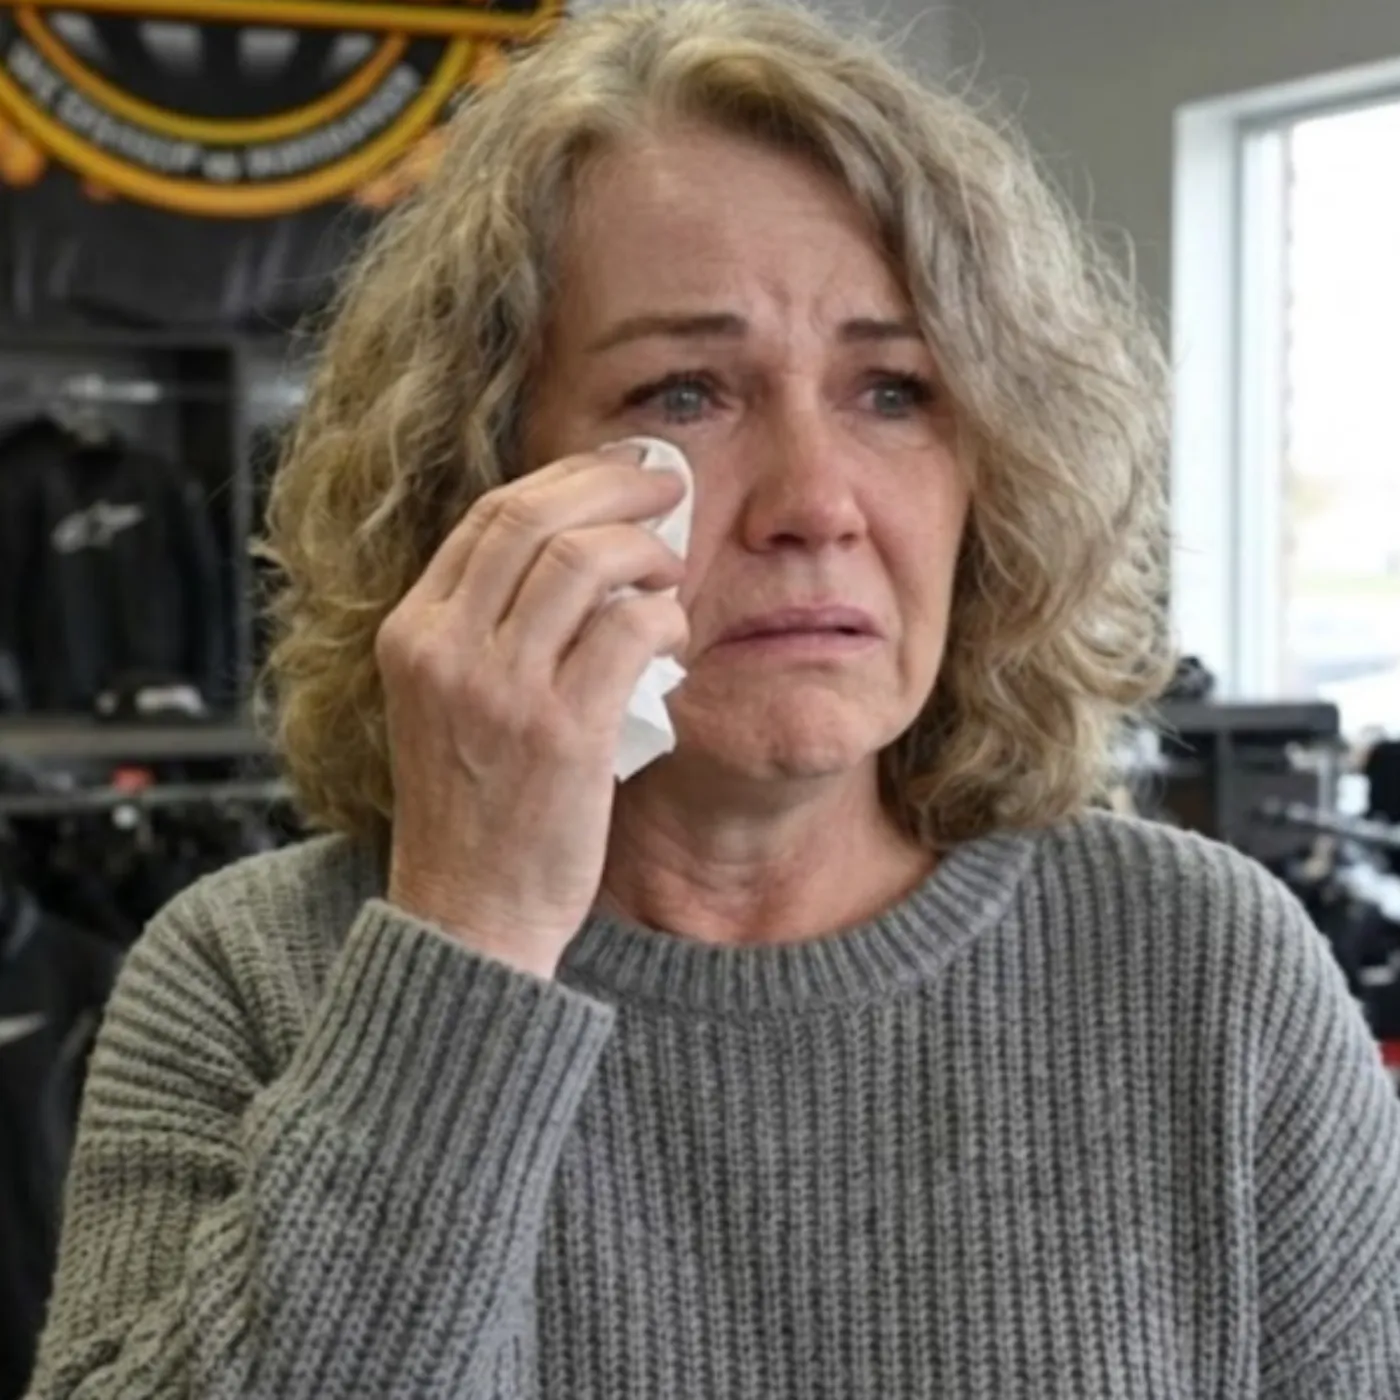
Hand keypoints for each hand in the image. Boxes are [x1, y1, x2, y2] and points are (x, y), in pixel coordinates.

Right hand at [376, 447, 688, 977]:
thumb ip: (489, 628)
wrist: (469, 913)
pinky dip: (664, 617)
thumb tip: (577, 551)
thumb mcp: (446, 702)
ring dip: (646, 551)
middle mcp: (446, 650)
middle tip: (666, 487)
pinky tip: (673, 633)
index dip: (567, 478)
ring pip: (585, 561)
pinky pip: (628, 631)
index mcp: (411, 634)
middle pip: (535, 517)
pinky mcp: (562, 733)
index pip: (490, 515)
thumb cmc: (472, 810)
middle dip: (614, 486)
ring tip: (670, 574)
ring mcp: (501, 690)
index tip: (615, 472)